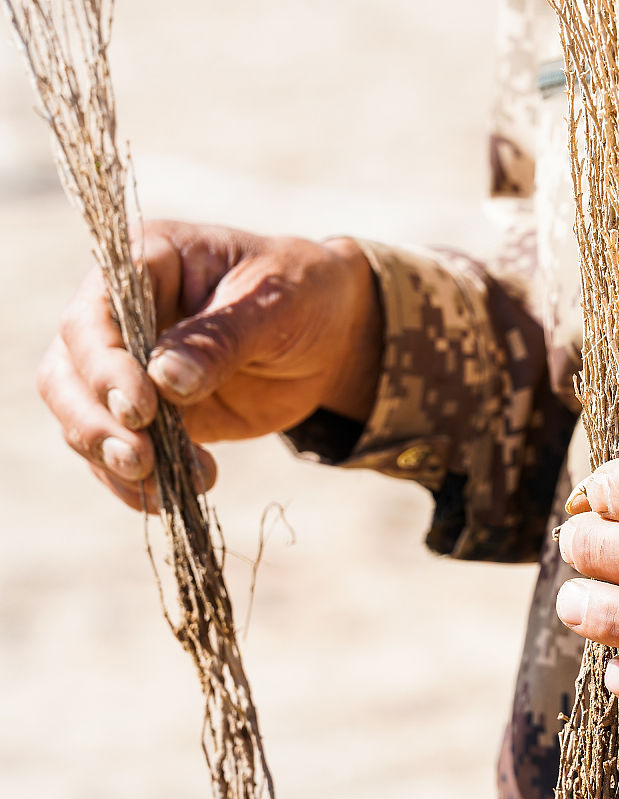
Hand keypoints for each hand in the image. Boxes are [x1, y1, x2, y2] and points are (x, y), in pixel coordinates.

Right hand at [37, 220, 381, 510]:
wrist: (333, 333)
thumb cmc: (303, 295)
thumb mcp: (275, 306)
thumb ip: (221, 339)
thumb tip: (164, 379)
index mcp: (146, 263)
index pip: (94, 314)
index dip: (105, 364)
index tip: (141, 406)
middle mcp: (120, 314)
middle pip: (68, 371)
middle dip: (94, 422)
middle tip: (140, 461)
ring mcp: (129, 367)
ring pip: (83, 418)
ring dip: (115, 460)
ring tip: (173, 484)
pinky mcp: (149, 415)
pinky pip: (121, 452)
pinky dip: (137, 482)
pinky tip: (172, 498)